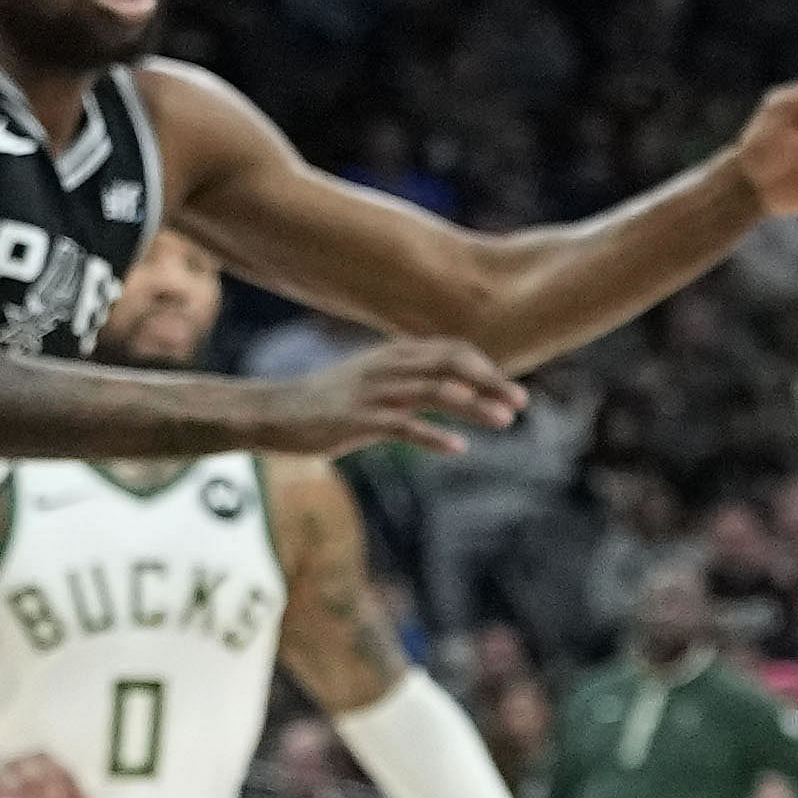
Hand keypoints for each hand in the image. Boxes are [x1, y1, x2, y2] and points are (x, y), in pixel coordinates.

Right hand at [248, 334, 529, 458]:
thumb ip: (417, 379)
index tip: (513, 390)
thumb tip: (465, 388)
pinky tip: (459, 447)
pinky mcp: (356, 419)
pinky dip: (434, 435)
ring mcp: (373, 392)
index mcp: (395, 354)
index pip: (453, 351)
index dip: (487, 368)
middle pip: (451, 365)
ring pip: (435, 392)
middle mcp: (388, 366)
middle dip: (491, 382)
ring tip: (505, 422)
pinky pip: (402, 426)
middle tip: (521, 403)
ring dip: (474, 405)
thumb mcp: (379, 380)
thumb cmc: (335, 400)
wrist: (275, 412)